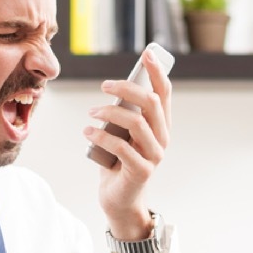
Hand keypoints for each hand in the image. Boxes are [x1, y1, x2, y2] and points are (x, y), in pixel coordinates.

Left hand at [84, 49, 172, 239]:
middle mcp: (162, 138)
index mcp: (160, 125)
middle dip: (126, 88)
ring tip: (91, 112)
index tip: (147, 53)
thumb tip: (113, 87)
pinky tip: (88, 132)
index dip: (157, 72)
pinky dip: (102, 135)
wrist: (119, 198)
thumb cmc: (118, 161)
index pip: (164, 93)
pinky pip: (122, 147)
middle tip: (103, 86)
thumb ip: (124, 113)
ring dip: (109, 112)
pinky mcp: (142, 170)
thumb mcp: (122, 133)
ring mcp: (154, 155)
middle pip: (150, 102)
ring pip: (136, 122)